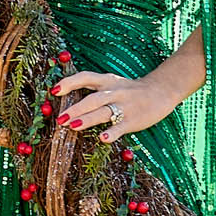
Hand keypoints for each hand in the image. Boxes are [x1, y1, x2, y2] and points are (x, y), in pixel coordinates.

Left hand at [53, 69, 176, 141]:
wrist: (161, 90)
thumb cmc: (131, 89)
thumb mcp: (113, 83)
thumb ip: (94, 88)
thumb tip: (67, 96)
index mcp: (107, 81)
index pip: (85, 78)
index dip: (69, 83)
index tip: (54, 91)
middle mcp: (114, 92)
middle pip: (93, 99)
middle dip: (75, 109)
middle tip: (60, 119)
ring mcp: (124, 106)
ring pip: (104, 112)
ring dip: (88, 119)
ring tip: (73, 126)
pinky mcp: (133, 120)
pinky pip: (121, 127)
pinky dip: (112, 133)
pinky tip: (102, 138)